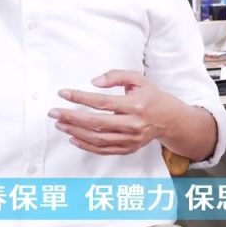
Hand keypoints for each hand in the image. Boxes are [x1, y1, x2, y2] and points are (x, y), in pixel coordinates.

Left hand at [49, 70, 183, 154]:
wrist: (170, 120)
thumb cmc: (152, 97)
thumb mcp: (139, 79)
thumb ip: (116, 76)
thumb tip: (93, 82)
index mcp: (135, 105)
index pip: (102, 102)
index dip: (80, 98)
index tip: (64, 93)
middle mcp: (132, 124)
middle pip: (96, 123)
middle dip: (71, 117)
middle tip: (54, 112)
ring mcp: (130, 139)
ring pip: (97, 139)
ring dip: (75, 132)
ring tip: (60, 124)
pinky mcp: (128, 148)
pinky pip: (103, 150)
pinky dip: (86, 146)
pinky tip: (74, 138)